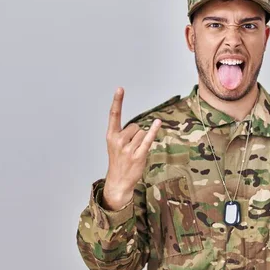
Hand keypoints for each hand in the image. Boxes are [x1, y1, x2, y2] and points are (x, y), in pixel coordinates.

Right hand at [103, 87, 161, 210]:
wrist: (118, 181)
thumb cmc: (118, 161)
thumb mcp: (114, 146)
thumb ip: (123, 133)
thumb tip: (141, 127)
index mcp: (111, 136)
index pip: (114, 115)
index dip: (117, 101)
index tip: (120, 89)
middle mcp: (118, 140)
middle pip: (135, 126)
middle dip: (136, 134)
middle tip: (130, 148)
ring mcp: (128, 148)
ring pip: (142, 133)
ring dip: (142, 141)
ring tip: (134, 153)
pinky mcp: (138, 155)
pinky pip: (148, 139)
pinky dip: (154, 131)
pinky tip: (158, 123)